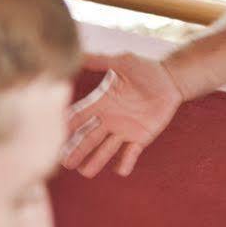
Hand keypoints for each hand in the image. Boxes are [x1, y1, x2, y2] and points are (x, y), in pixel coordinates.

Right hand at [62, 52, 183, 178]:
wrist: (170, 80)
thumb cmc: (145, 69)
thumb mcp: (122, 62)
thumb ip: (100, 61)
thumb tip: (77, 53)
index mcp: (101, 102)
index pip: (80, 116)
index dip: (68, 125)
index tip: (54, 134)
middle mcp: (109, 120)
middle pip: (88, 137)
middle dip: (77, 149)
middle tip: (64, 162)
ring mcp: (124, 131)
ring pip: (106, 148)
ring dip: (96, 160)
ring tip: (85, 172)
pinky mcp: (141, 138)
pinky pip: (131, 153)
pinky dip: (126, 161)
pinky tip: (120, 171)